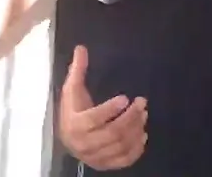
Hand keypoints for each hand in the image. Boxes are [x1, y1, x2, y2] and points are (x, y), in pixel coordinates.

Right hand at [58, 46, 147, 169]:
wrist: (67, 138)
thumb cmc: (72, 110)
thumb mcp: (71, 90)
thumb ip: (77, 70)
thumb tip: (81, 47)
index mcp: (73, 125)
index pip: (93, 119)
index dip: (110, 109)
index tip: (126, 97)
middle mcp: (83, 144)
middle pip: (112, 133)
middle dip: (130, 117)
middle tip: (142, 102)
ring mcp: (95, 157)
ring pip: (120, 146)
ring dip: (136, 129)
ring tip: (144, 114)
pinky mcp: (105, 164)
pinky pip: (124, 160)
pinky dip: (137, 149)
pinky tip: (143, 134)